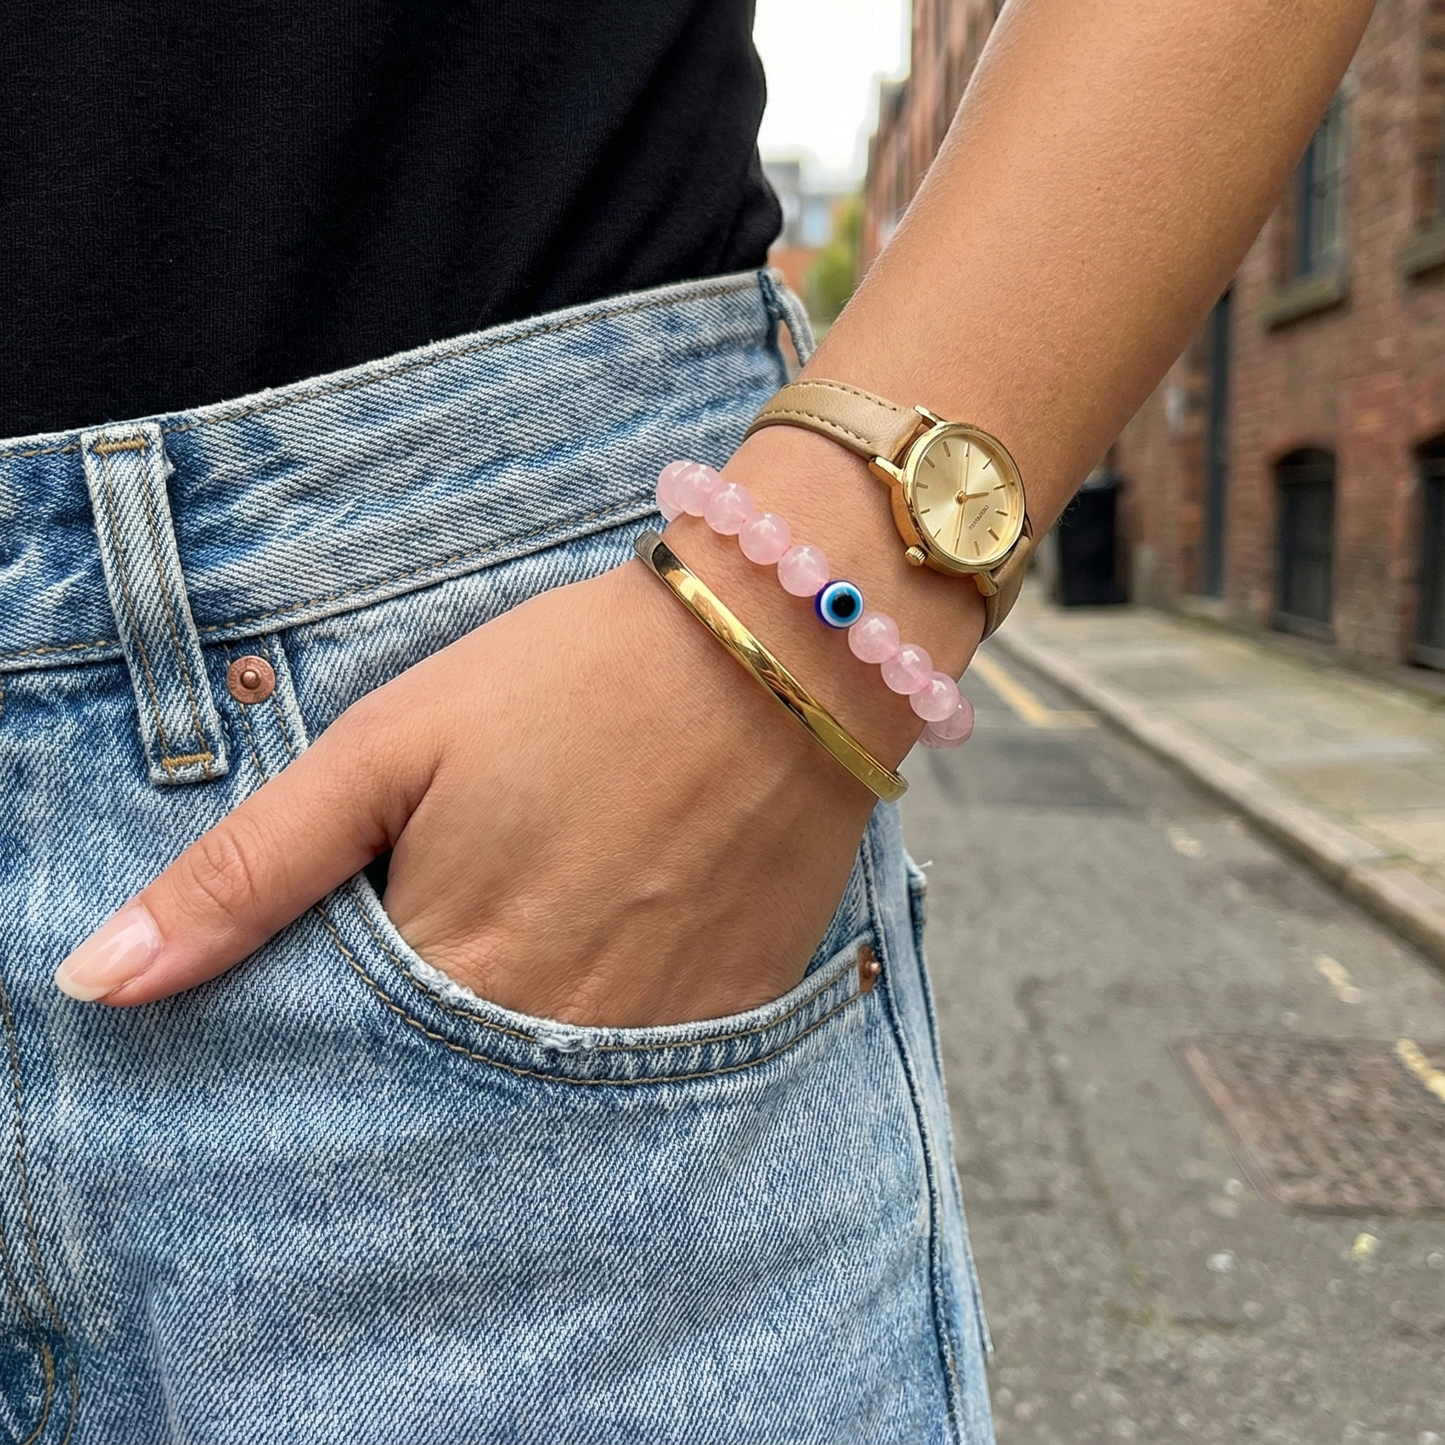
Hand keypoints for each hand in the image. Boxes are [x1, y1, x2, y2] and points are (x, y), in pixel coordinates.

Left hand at [53, 561, 880, 1023]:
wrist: (775, 652)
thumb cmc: (573, 680)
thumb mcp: (390, 746)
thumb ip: (251, 871)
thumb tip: (100, 981)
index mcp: (452, 970)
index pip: (341, 1072)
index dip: (319, 1034)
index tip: (331, 983)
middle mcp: (552, 1036)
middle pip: (444, 1097)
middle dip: (414, 1051)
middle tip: (455, 936)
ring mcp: (656, 1038)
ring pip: (545, 1098)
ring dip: (513, 1045)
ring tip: (534, 939)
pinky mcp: (735, 1016)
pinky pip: (645, 1075)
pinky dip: (607, 1036)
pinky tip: (613, 952)